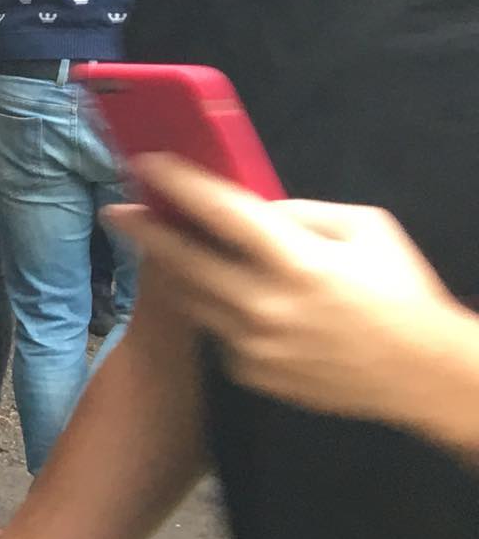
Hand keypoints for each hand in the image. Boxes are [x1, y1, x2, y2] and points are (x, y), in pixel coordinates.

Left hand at [110, 157, 478, 436]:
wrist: (420, 375)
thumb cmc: (398, 292)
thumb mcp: (365, 228)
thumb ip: (301, 212)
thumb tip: (251, 208)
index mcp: (297, 262)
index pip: (221, 213)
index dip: (179, 183)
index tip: (148, 163)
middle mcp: (264, 305)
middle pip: (182, 260)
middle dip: (144, 231)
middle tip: (117, 210)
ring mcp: (252, 344)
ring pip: (187, 298)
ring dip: (165, 269)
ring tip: (152, 244)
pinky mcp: (248, 372)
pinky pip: (214, 330)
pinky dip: (210, 307)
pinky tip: (218, 293)